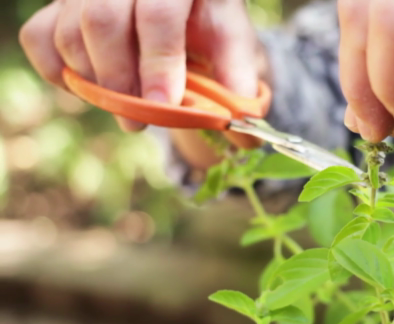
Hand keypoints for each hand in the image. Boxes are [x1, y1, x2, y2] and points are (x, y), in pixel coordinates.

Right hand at [20, 0, 265, 165]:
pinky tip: (89, 87)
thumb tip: (243, 130)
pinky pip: (39, 37)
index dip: (159, 63)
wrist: (182, 7)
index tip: (162, 106)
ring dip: (93, 79)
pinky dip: (57, 72)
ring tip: (123, 103)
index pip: (159, 13)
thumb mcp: (232, 44)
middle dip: (120, 79)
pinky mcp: (59, 3)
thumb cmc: (207, 24)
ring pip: (69, 30)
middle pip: (103, 19)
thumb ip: (238, 81)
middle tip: (136, 121)